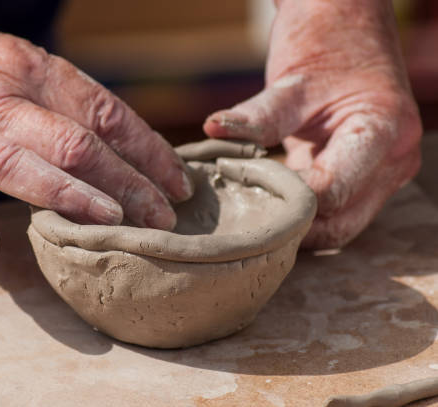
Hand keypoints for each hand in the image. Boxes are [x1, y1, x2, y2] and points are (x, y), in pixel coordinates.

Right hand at [0, 6, 192, 257]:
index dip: (148, 150)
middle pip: (75, 143)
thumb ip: (64, 101)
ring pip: (19, 166)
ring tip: (114, 222)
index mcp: (28, 69)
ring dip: (70, 196)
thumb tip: (123, 142)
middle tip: (164, 218)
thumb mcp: (15, 65)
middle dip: (129, 184)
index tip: (177, 182)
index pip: (103, 112)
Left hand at [204, 0, 420, 248]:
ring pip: (341, 223)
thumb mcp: (290, 83)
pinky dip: (305, 213)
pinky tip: (270, 207)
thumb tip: (214, 129)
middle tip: (246, 224)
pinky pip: (336, 209)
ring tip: (255, 217)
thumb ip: (257, 116)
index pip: (332, 191)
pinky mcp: (363, 174)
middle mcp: (393, 159)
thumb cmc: (323, 44)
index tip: (245, 194)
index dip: (288, 202)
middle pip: (342, 222)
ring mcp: (382, 171)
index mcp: (383, 131)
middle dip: (296, 228)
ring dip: (300, 225)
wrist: (346, 25)